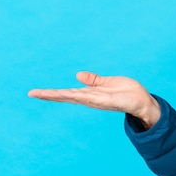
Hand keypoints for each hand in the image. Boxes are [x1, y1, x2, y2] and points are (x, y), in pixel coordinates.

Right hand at [28, 71, 160, 129]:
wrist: (143, 101)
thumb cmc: (127, 92)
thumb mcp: (107, 82)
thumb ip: (93, 80)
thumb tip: (77, 75)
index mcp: (90, 94)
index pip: (68, 93)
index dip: (52, 92)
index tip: (35, 92)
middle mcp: (91, 99)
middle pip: (66, 96)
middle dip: (49, 95)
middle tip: (31, 93)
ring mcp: (98, 100)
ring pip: (74, 97)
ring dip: (59, 95)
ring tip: (42, 93)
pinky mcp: (107, 101)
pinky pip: (91, 97)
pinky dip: (80, 95)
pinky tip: (69, 93)